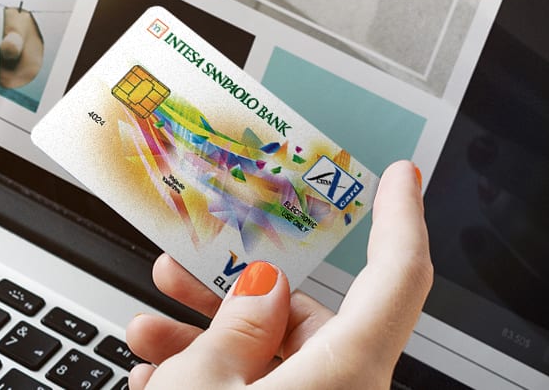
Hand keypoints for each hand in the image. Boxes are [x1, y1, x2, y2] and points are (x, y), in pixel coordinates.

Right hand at [125, 162, 432, 388]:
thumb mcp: (202, 382)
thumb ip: (236, 326)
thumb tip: (260, 290)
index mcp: (345, 373)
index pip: (396, 278)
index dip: (401, 219)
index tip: (400, 178)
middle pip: (305, 320)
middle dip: (232, 293)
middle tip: (178, 271)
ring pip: (272, 361)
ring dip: (204, 343)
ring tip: (147, 334)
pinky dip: (212, 382)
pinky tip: (157, 379)